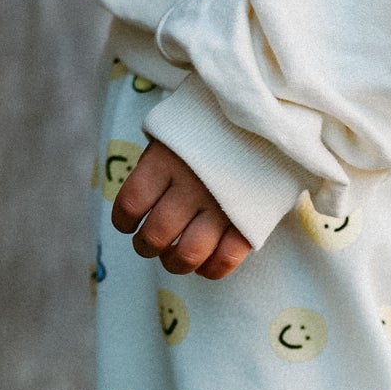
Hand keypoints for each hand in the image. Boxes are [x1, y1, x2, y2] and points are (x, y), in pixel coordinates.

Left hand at [111, 141, 251, 278]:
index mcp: (166, 159)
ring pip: (187, 254)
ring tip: (174, 257)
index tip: (128, 225)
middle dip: (146, 247)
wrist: (267, 120)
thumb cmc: (211, 131)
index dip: (124, 221)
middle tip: (150, 245)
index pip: (131, 203)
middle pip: (156, 235)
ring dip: (175, 263)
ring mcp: (221, 205)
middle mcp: (191, 184)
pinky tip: (204, 265)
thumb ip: (158, 166)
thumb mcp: (177, 134)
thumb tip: (140, 206)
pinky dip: (211, 269)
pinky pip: (225, 259)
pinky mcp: (249, 219)